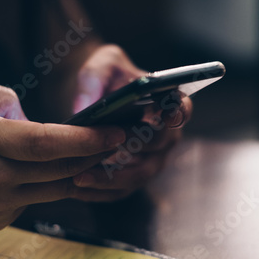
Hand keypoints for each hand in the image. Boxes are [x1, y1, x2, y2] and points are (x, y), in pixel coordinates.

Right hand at [0, 77, 125, 237]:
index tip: (113, 132)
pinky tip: (60, 170)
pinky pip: (37, 198)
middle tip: (117, 141)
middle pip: (59, 169)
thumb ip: (1, 97)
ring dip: (82, 171)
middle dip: (95, 155)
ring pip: (55, 188)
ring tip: (98, 154)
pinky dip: (53, 184)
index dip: (84, 139)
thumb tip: (34, 120)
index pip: (45, 142)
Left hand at [71, 44, 192, 199]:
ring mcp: (152, 158)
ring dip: (111, 178)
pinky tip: (75, 188)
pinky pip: (122, 191)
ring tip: (80, 176)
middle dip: (132, 146)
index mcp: (169, 103)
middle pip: (157, 144)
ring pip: (140, 174)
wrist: (94, 96)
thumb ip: (94, 81)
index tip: (166, 115)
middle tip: (104, 147)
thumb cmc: (105, 77)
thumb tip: (84, 107)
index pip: (182, 109)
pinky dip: (100, 192)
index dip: (177, 113)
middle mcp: (166, 134)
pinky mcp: (133, 176)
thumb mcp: (99, 67)